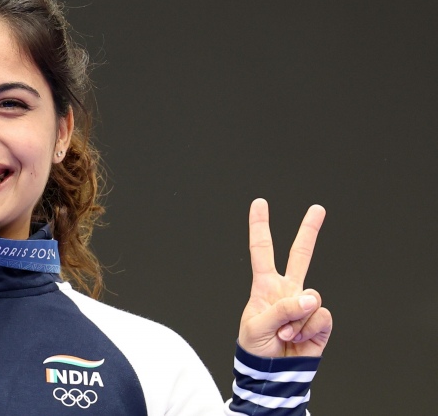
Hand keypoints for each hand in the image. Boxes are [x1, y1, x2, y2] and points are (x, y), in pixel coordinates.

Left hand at [238, 198, 332, 357]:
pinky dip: (308, 330)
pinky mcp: (320, 321)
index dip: (260, 227)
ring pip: (311, 298)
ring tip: (284, 334)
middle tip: (317, 209)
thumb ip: (281, 309)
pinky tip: (298, 339)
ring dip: (296, 321)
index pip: (262, 251)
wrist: (272, 375)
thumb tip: (311, 297)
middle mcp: (288, 291)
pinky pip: (320, 317)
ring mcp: (305, 305)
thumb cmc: (256, 348)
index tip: (259, 203)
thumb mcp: (257, 326)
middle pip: (301, 256)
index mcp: (265, 287)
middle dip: (309, 231)